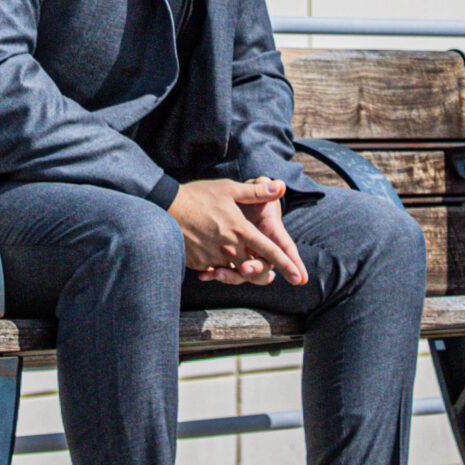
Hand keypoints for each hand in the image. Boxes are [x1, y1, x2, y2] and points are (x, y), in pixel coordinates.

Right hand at [168, 177, 307, 286]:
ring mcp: (213, 257)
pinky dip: (218, 268)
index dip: (287, 265)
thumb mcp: (229, 189)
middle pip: (253, 269)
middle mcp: (230, 248)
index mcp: (241, 231)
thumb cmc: (198, 196)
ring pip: (234, 272)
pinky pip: (215, 270)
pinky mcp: (199, 263)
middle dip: (261, 272)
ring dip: (239, 270)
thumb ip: (256, 192)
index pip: (270, 251)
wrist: (165, 207)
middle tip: (269, 277)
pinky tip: (215, 260)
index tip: (298, 278)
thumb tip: (280, 187)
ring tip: (239, 264)